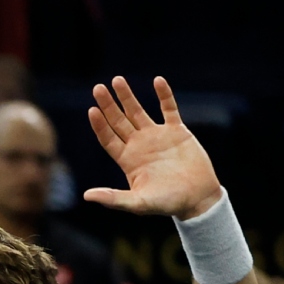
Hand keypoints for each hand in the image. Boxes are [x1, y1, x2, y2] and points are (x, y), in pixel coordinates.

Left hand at [83, 76, 221, 219]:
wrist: (197, 198)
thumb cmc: (166, 203)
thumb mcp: (137, 203)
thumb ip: (113, 198)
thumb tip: (86, 196)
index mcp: (127, 160)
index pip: (108, 138)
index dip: (100, 125)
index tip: (92, 110)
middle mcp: (139, 145)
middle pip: (118, 121)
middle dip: (108, 105)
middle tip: (97, 88)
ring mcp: (157, 136)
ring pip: (138, 112)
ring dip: (128, 96)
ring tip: (117, 80)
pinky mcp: (178, 131)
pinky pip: (169, 109)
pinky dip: (164, 95)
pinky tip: (157, 80)